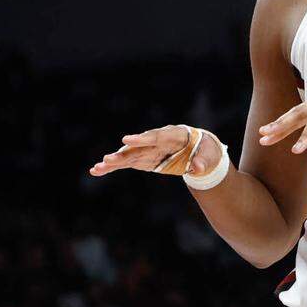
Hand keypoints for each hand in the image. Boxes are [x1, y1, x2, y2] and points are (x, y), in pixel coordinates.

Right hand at [89, 125, 221, 176]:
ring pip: (129, 155)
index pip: (156, 136)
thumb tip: (197, 168)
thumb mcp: (209, 156)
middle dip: (123, 154)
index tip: (126, 140)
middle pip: (139, 147)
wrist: (200, 150)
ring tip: (97, 168)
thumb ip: (202, 161)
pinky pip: (127, 163)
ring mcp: (149, 149)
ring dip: (113, 162)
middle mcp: (158, 141)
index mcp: (174, 135)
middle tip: (107, 159)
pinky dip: (113, 167)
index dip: (141, 138)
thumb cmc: (206, 151)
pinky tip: (97, 171)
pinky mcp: (144, 159)